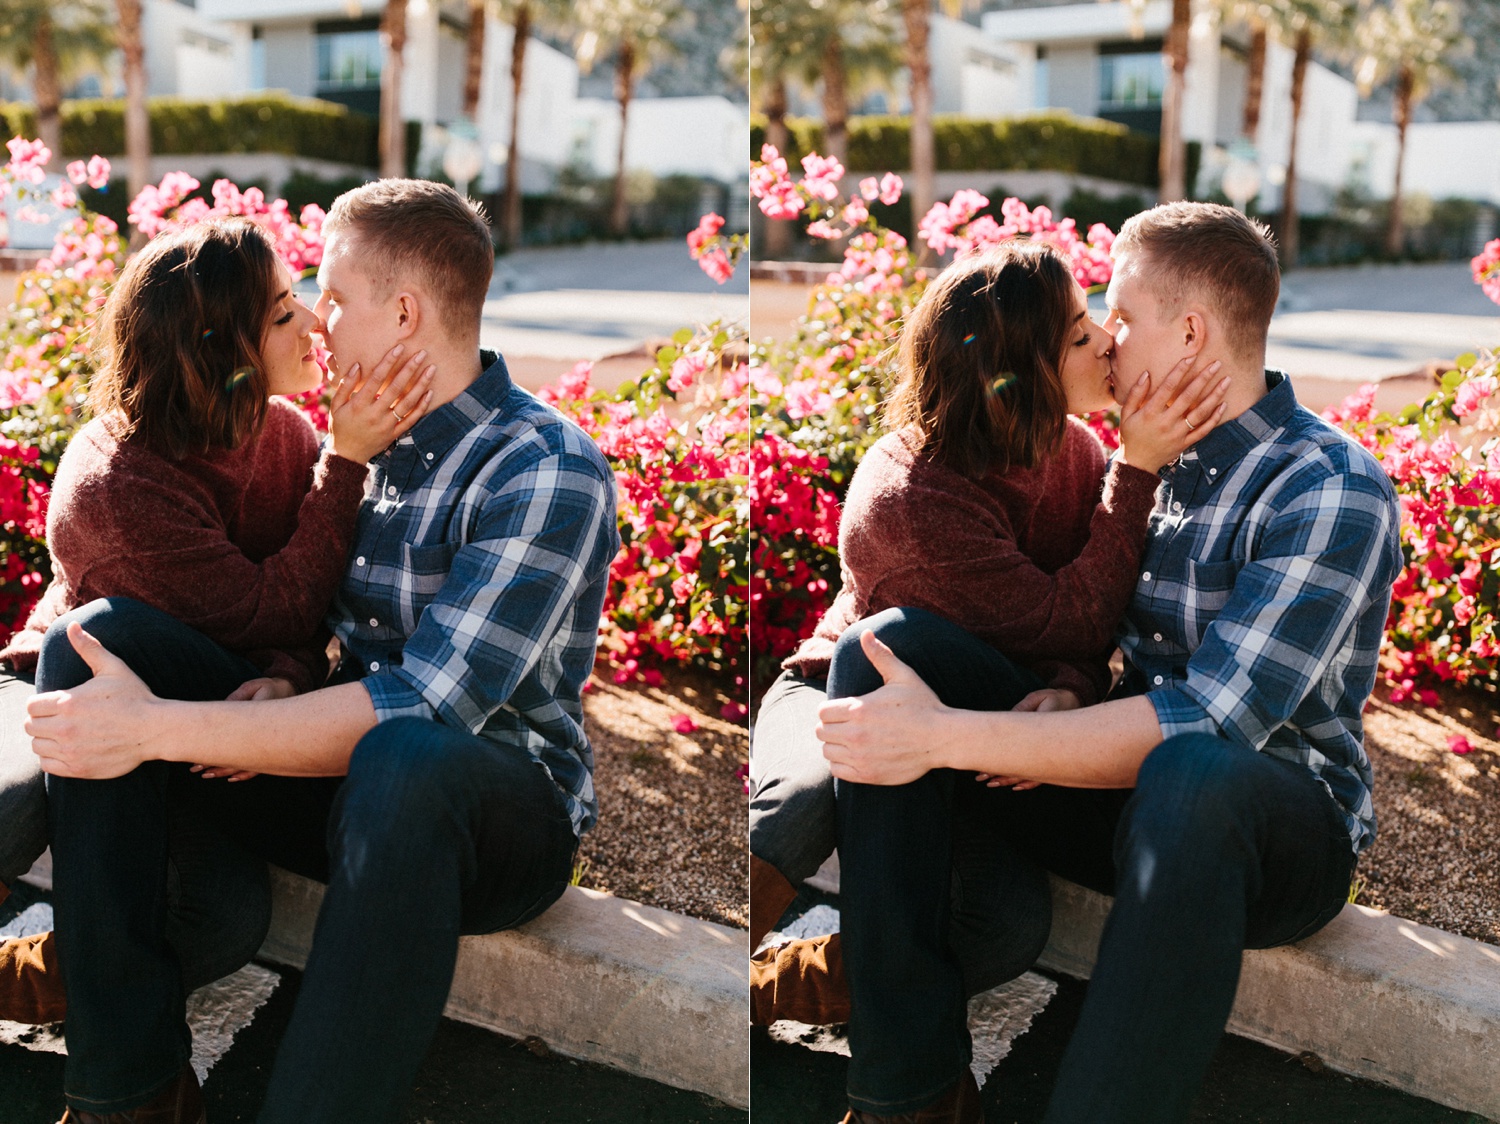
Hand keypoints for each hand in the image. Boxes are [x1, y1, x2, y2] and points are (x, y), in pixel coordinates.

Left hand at [25, 622, 158, 778]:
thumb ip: (89, 648)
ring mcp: (71, 751)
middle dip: (42, 720)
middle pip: (30, 726)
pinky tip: (68, 748)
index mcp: (68, 703)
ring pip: (37, 746)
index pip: (32, 706)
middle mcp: (65, 728)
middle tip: (61, 719)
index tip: (57, 704)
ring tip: (65, 733)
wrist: (156, 730)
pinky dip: (52, 757)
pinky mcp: (78, 768)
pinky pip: (47, 765)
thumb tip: (73, 626)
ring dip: (46, 739)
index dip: (43, 704)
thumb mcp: (113, 668)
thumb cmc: (135, 696)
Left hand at [187, 677, 294, 780]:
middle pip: (238, 756)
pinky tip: (232, 777)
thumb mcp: (254, 686)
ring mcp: (269, 744)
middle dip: (216, 764)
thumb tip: (222, 708)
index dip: (215, 749)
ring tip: (206, 774)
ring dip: (226, 771)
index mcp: (261, 719)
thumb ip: (238, 697)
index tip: (198, 756)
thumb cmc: (269, 688)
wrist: (290, 692)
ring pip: (247, 765)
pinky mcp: (270, 748)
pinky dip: (245, 774)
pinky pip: (259, 766)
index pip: (235, 736)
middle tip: (195, 769)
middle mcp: (265, 736)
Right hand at [327, 343, 435, 462]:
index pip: (376, 378)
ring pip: (407, 403)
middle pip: (396, 388)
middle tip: (422, 353)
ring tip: (431, 369)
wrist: (348, 455)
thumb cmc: (341, 426)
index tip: (399, 348)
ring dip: (421, 385)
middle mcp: (375, 414)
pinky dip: (421, 406)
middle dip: (409, 369)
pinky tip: (430, 393)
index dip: (388, 362)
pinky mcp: (394, 433)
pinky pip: (411, 419)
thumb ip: (345, 385)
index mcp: (359, 404)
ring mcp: (387, 425)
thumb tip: (358, 365)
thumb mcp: (337, 406)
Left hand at [817, 630, 947, 785]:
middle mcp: (856, 735)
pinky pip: (837, 770)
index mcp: (859, 709)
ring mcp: (861, 757)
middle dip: (831, 726)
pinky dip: (841, 763)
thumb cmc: (923, 705)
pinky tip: (854, 755)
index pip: (822, 711)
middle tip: (847, 724)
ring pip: (827, 751)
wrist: (942, 738)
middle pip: (821, 731)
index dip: (831, 709)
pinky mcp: (867, 775)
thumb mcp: (903, 676)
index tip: (844, 710)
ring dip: (835, 745)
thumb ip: (880, 655)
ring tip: (850, 739)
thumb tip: (865, 633)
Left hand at [973, 689, 1078, 787]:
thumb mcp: (1038, 698)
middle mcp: (1047, 748)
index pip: (1018, 750)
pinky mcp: (1052, 757)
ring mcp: (1050, 755)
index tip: (983, 767)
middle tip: (981, 778)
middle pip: (1021, 767)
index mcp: (1043, 733)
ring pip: (1030, 775)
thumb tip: (1007, 719)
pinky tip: (1016, 786)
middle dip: (1000, 774)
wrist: (1075, 702)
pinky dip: (1028, 782)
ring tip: (991, 783)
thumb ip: (1023, 708)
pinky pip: (1041, 775)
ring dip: (1010, 779)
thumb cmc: (1054, 698)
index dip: (1000, 761)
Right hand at [1117, 356, 1227, 473]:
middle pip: (1188, 397)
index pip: (1168, 387)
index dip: (1180, 371)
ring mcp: (1178, 434)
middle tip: (1217, 363)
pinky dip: (1215, 418)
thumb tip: (1146, 374)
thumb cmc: (1131, 435)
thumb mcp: (1126, 414)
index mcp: (1150, 413)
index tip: (1191, 357)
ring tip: (1227, 381)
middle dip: (1203, 378)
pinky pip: (1203, 430)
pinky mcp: (1185, 443)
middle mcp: (1166, 422)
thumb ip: (1135, 394)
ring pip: (1200, 413)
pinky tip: (1223, 405)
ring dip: (1215, 396)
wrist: (1137, 464)